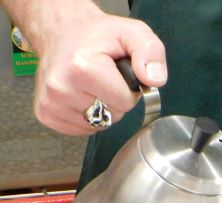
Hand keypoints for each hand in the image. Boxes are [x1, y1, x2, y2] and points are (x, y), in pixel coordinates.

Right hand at [30, 2, 166, 134]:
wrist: (62, 32)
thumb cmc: (99, 36)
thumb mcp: (133, 34)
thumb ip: (151, 53)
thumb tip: (154, 80)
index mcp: (82, 68)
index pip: (125, 103)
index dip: (128, 90)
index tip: (118, 73)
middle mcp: (61, 87)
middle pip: (112, 116)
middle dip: (115, 101)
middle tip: (104, 78)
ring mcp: (51, 103)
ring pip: (97, 124)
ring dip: (100, 109)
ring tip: (90, 84)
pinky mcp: (47, 114)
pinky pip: (82, 129)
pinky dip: (86, 116)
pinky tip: (80, 95)